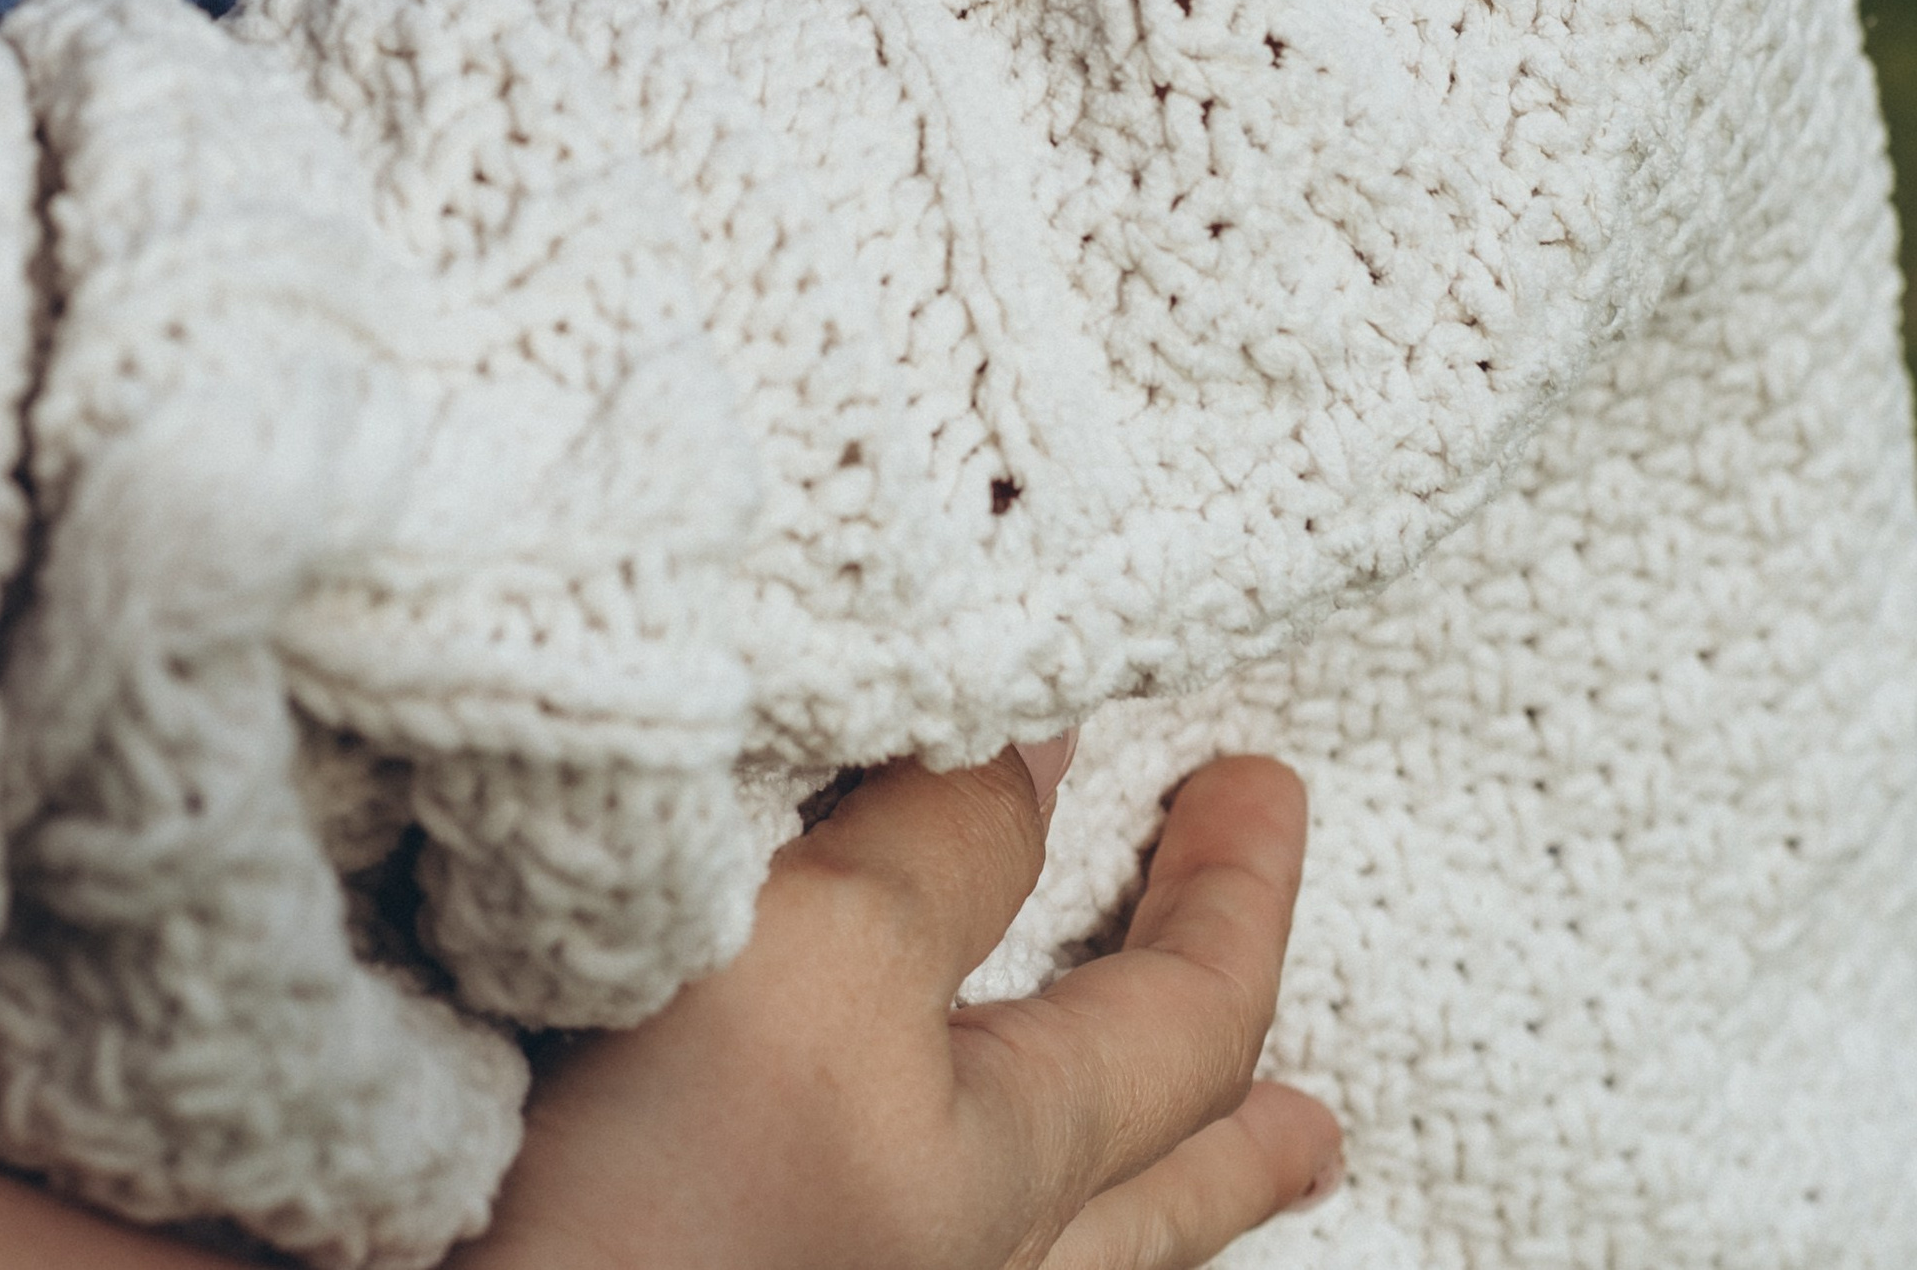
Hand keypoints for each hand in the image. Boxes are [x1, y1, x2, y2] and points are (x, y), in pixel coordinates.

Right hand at [458, 750, 1338, 1269]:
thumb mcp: (816, 957)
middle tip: (1314, 1114)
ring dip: (1143, 1209)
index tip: (1267, 781)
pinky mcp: (747, 1268)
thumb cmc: (655, 1194)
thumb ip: (939, 854)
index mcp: (1004, 1164)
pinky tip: (984, 1230)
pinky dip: (1026, 1241)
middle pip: (1149, 1190)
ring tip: (1207, 1190)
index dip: (1233, 886)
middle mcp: (959, 1260)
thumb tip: (1041, 751)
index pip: (1180, 1016)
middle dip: (1233, 1126)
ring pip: (1065, 1261)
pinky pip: (962, 1261)